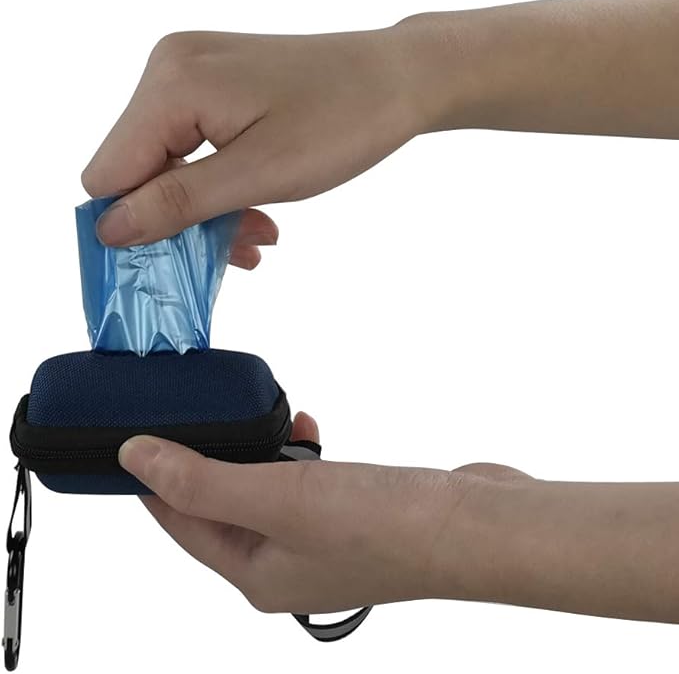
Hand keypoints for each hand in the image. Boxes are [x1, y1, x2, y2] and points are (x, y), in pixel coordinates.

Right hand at [82, 28, 421, 246]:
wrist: (396, 80)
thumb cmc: (343, 120)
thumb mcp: (259, 174)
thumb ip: (179, 202)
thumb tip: (111, 228)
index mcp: (173, 84)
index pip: (109, 173)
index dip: (135, 225)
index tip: (175, 262)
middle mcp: (173, 70)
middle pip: (139, 171)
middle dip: (181, 219)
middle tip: (237, 248)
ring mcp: (194, 76)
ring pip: (171, 165)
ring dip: (209, 209)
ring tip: (259, 233)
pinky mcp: (217, 88)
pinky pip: (196, 149)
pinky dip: (222, 185)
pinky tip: (257, 210)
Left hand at [118, 412, 527, 613]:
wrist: (473, 526)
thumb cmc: (383, 527)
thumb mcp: (276, 496)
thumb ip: (203, 479)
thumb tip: (136, 460)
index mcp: (257, 576)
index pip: (184, 527)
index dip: (156, 487)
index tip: (136, 446)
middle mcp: (287, 566)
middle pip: (224, 508)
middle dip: (210, 460)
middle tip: (197, 418)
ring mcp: (323, 542)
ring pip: (267, 491)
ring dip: (259, 453)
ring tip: (263, 417)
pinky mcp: (354, 516)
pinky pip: (306, 483)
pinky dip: (298, 455)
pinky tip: (306, 430)